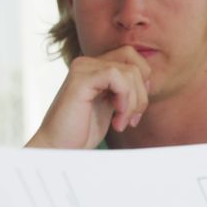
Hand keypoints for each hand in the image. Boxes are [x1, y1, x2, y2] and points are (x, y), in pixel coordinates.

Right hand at [28, 46, 150, 149]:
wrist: (59, 148)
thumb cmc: (81, 132)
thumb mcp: (110, 107)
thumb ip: (123, 91)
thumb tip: (148, 81)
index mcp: (94, 68)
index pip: (131, 57)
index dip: (142, 82)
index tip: (136, 110)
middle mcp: (87, 64)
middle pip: (133, 62)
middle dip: (141, 93)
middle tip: (132, 118)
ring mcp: (83, 69)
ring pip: (129, 72)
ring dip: (133, 103)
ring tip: (121, 123)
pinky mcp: (80, 79)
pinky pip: (116, 76)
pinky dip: (125, 98)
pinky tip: (117, 118)